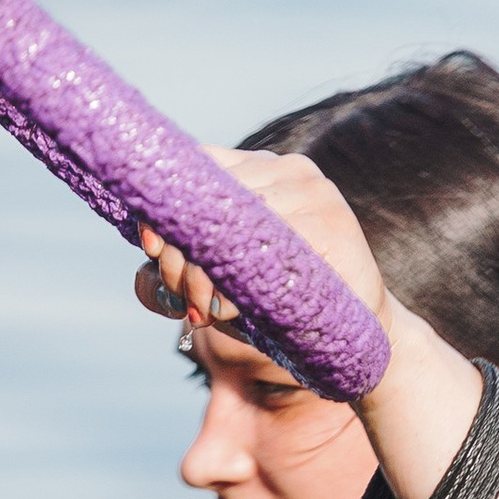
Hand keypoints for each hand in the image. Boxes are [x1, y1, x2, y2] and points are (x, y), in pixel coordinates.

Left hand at [135, 149, 392, 370]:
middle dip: (180, 254)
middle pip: (208, 196)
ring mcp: (312, 189)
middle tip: (185, 298)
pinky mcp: (331, 220)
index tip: (151, 244)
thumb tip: (148, 263)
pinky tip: (230, 305)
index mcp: (257, 170)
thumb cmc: (273, 306)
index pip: (197, 165)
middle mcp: (285, 168)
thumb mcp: (213, 289)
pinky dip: (239, 280)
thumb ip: (174, 276)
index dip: (165, 205)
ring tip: (207, 309)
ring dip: (205, 273)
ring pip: (232, 221)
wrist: (350, 333)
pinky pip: (267, 244)